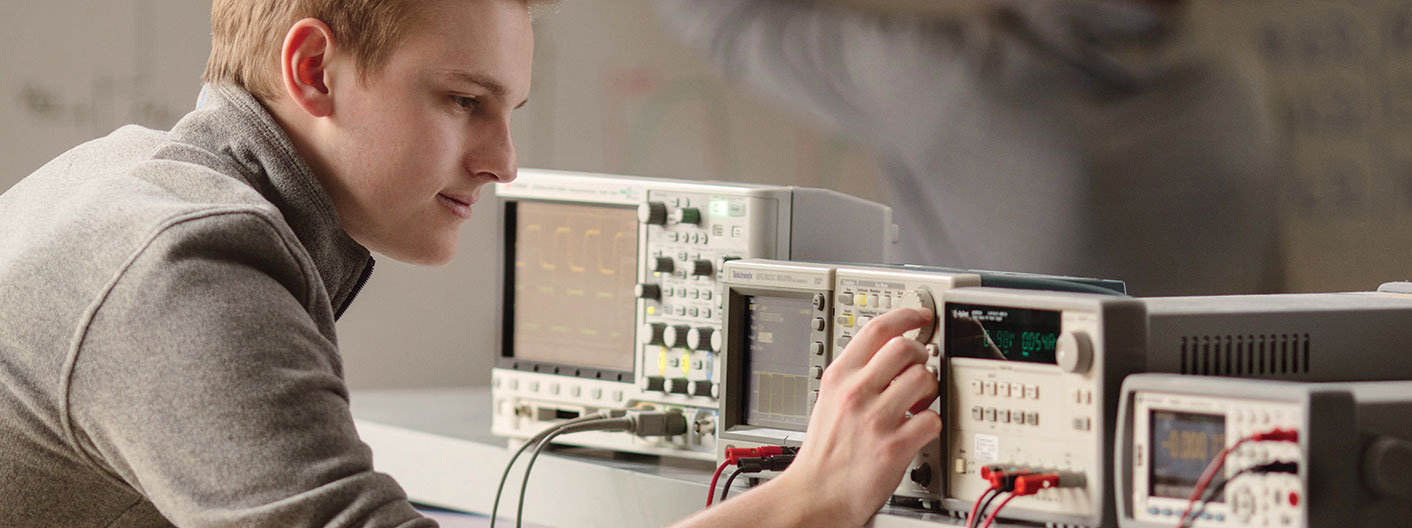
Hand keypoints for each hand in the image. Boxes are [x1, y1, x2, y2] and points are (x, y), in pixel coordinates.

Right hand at [773, 307, 941, 525]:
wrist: (816, 494)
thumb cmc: (825, 451)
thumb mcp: (829, 399)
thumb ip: (856, 374)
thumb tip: (889, 353)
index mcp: (839, 376)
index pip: (877, 328)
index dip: (906, 316)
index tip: (920, 316)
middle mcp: (857, 393)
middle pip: (906, 347)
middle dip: (921, 354)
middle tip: (919, 366)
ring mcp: (876, 419)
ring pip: (924, 378)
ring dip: (930, 389)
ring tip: (918, 402)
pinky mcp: (894, 446)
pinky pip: (932, 419)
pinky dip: (931, 424)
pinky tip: (917, 430)